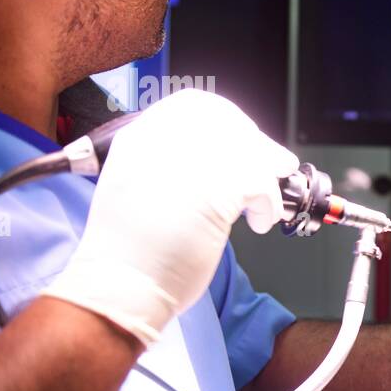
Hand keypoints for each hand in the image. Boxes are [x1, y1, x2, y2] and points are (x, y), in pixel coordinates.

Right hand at [44, 89, 298, 346]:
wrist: (119, 284)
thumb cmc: (128, 252)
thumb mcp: (137, 188)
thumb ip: (170, 166)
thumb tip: (215, 163)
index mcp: (139, 138)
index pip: (195, 106)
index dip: (228, 122)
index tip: (243, 142)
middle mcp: (164, 141)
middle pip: (229, 122)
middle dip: (256, 145)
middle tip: (270, 169)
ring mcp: (191, 162)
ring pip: (251, 150)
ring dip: (267, 175)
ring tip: (266, 200)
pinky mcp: (217, 190)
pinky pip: (262, 183)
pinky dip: (268, 204)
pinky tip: (257, 222)